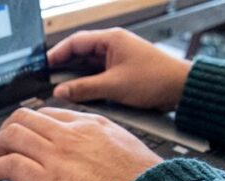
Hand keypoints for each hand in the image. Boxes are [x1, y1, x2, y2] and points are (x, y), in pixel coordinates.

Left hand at [0, 107, 161, 180]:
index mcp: (89, 124)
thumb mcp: (121, 146)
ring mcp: (55, 155)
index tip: (23, 134)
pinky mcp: (45, 180)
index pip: (48, 113)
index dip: (29, 124)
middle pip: (23, 118)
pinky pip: (8, 166)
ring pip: (11, 136)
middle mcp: (69, 135)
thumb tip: (86, 153)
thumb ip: (98, 143)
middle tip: (0, 145)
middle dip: (5, 131)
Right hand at [48, 28, 191, 110]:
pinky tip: (81, 96)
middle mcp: (113, 47)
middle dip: (63, 69)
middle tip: (48, 83)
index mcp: (111, 40)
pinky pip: (97, 78)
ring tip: (63, 92)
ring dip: (76, 80)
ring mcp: (117, 60)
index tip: (42, 66)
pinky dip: (87, 86)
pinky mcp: (120, 74)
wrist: (181, 89)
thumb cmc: (156, 79)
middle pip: (79, 55)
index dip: (56, 54)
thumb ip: (84, 89)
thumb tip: (60, 92)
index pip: (75, 42)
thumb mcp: (114, 86)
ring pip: (87, 69)